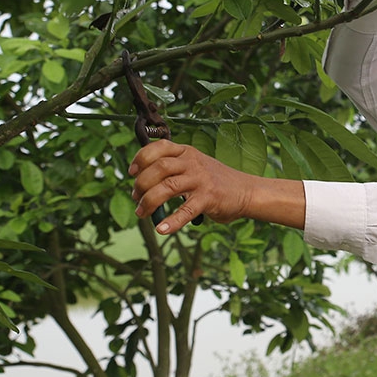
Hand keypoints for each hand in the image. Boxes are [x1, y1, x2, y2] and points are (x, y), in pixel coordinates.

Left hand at [129, 140, 305, 235]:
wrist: (245, 191)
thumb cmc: (214, 181)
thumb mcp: (194, 167)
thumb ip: (172, 171)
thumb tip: (142, 187)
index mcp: (186, 152)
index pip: (158, 147)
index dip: (140, 158)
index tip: (131, 172)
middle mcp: (192, 163)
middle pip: (158, 168)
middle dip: (141, 184)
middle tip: (136, 198)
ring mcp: (200, 179)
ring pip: (166, 187)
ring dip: (149, 202)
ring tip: (142, 213)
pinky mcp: (208, 198)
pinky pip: (185, 210)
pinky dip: (171, 221)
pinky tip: (162, 229)